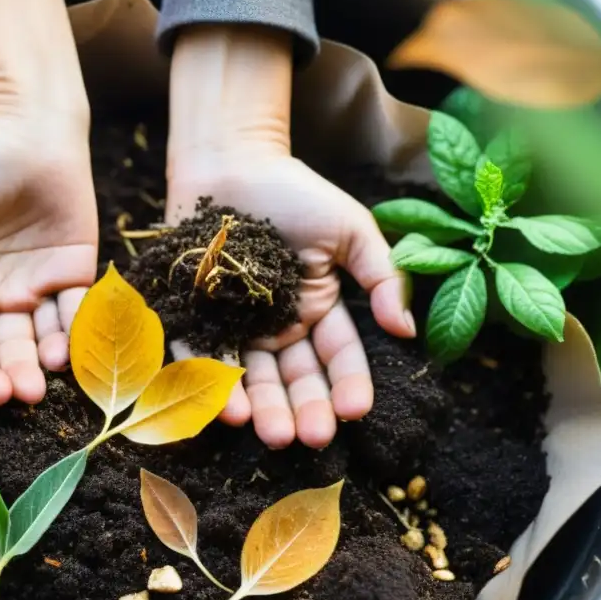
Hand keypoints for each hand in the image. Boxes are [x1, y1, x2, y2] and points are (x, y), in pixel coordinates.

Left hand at [167, 150, 414, 449]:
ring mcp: (234, 326)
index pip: (337, 357)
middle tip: (308, 437)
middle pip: (291, 377)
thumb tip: (407, 329)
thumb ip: (382, 276)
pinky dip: (209, 379)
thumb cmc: (296, 193)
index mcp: (316, 312)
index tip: (355, 410)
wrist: (232, 162)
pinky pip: (198, 353)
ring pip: (248, 375)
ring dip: (259, 407)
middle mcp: (276, 328)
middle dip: (301, 409)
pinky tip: (224, 406)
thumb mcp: (350, 230)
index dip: (347, 385)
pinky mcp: (193, 317)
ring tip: (269, 432)